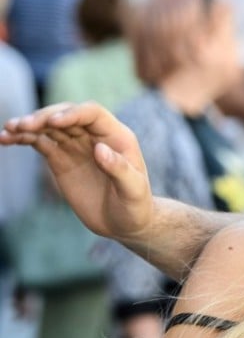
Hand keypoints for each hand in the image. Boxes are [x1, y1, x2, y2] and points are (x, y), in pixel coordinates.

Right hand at [0, 102, 152, 238]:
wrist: (125, 223)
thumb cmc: (136, 206)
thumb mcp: (134, 190)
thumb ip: (119, 169)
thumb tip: (99, 149)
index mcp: (118, 136)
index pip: (92, 114)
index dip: (72, 114)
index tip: (53, 123)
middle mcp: (95, 136)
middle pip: (66, 115)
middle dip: (44, 117)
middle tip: (22, 126)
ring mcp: (76, 147)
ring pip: (49, 128)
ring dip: (28, 125)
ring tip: (8, 129)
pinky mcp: (61, 160)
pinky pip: (40, 143)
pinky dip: (23, 139)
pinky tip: (6, 139)